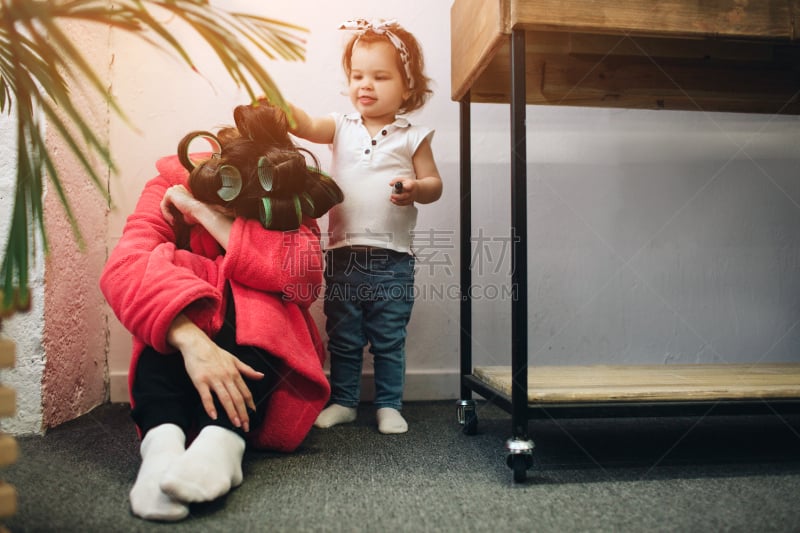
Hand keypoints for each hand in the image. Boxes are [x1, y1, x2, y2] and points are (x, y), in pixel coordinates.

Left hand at [161, 184, 204, 225]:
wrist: (200, 212)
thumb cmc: (194, 215)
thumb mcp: (182, 213)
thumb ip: (175, 211)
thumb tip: (167, 216)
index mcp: (182, 190)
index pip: (170, 202)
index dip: (171, 213)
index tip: (176, 222)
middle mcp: (177, 187)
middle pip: (166, 203)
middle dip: (168, 213)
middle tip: (174, 222)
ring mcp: (174, 189)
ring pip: (164, 204)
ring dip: (167, 215)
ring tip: (174, 222)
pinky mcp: (170, 193)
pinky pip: (163, 205)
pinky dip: (166, 214)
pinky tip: (173, 219)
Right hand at [168, 315, 263, 431]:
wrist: (197, 344)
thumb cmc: (215, 353)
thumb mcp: (234, 359)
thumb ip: (247, 369)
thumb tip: (261, 376)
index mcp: (235, 373)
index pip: (245, 392)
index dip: (250, 404)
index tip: (253, 414)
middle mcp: (226, 377)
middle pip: (237, 398)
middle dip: (243, 413)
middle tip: (246, 426)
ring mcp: (213, 379)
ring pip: (225, 398)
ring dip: (231, 412)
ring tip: (235, 424)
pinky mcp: (200, 381)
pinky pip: (206, 396)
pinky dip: (210, 407)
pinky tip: (214, 417)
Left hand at [390, 178, 414, 205]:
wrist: (416, 189)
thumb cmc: (408, 184)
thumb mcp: (403, 179)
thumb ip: (396, 180)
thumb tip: (390, 184)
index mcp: (411, 185)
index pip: (408, 186)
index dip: (405, 187)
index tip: (401, 187)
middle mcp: (411, 192)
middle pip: (405, 196)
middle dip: (397, 197)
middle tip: (391, 195)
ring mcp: (411, 198)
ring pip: (404, 201)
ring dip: (396, 201)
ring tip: (391, 199)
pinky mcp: (409, 202)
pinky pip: (403, 204)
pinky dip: (397, 203)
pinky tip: (393, 201)